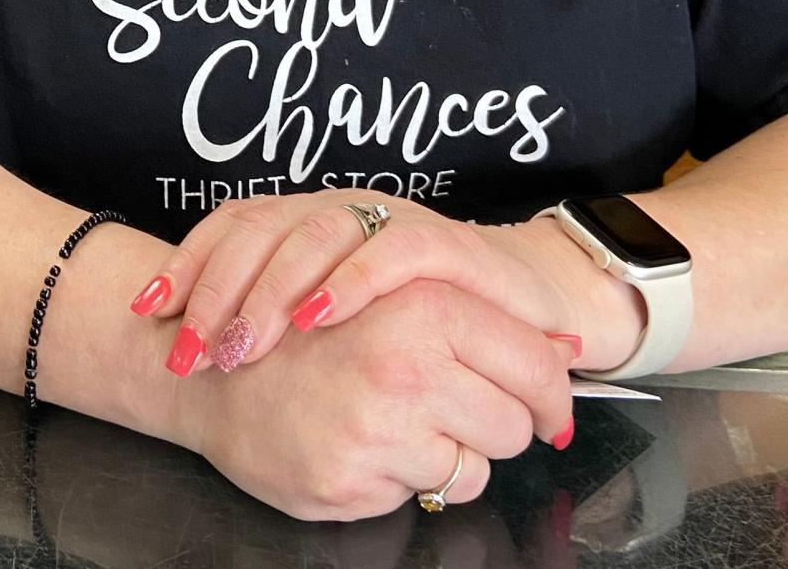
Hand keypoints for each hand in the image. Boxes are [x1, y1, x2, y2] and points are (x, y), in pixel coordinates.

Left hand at [129, 189, 581, 375]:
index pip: (234, 222)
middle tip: (192, 353)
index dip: (188, 261)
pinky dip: (351, 282)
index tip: (150, 311)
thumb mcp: (334, 324)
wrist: (523, 315)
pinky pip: (392, 251)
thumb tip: (185, 351)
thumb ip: (278, 324)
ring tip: (242, 347)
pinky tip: (318, 319)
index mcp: (309, 221)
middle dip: (218, 289)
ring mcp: (393, 220)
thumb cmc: (414, 323)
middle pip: (263, 227)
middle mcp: (343, 210)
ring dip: (272, 291)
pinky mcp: (447, 245)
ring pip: (316, 232)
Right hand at [177, 276, 577, 519]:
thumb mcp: (399, 293)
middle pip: (514, 422)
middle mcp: (407, 365)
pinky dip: (408, 475)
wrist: (216, 366)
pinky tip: (367, 442)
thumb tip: (570, 346)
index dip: (554, 393)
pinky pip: (426, 493)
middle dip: (495, 420)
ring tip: (399, 418)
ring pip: (476, 467)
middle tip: (454, 405)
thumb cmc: (314, 325)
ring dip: (452, 450)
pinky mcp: (352, 482)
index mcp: (425, 304)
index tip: (555, 409)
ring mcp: (379, 430)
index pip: (535, 365)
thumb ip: (479, 315)